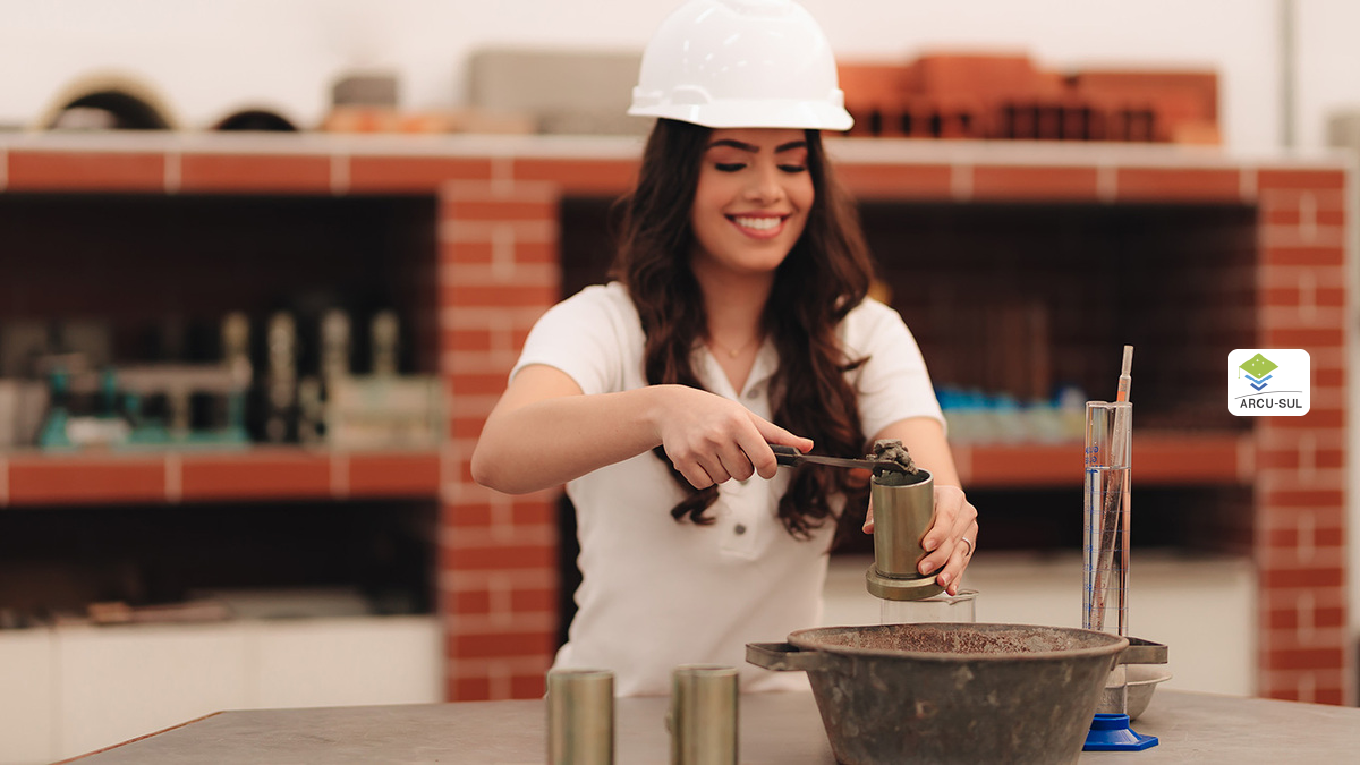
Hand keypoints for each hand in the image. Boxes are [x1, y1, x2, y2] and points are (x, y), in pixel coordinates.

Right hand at [655, 385, 812, 488]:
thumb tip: (808, 447)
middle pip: (744, 474)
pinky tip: (699, 457)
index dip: (769, 469)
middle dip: (741, 466)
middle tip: (731, 450)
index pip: (765, 459)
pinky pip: (704, 484)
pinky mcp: (682, 460)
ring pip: (724, 479)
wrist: (671, 407)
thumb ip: (777, 435)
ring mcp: (698, 448)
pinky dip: (705, 476)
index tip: (765, 468)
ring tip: (712, 450)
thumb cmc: (715, 412)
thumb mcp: (745, 416)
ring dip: (722, 470)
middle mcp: (718, 434)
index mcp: (738, 422)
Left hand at [863, 483, 977, 595]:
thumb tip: (869, 528)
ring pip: (960, 553)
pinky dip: (956, 576)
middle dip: (939, 557)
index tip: (925, 546)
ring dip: (950, 570)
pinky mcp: (968, 545)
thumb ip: (880, 508)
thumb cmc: (916, 496)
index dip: (939, 532)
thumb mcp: (897, 496)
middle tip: (922, 568)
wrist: (934, 498)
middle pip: (953, 538)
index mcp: (952, 496)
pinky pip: (963, 562)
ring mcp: (968, 530)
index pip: (947, 515)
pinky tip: (949, 588)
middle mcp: (964, 513)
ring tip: (938, 582)